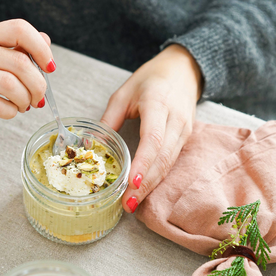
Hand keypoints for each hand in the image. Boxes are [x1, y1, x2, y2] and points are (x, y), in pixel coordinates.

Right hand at [0, 19, 54, 123]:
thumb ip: (15, 46)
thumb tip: (45, 41)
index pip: (18, 28)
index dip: (41, 48)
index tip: (50, 67)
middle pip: (18, 62)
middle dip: (38, 84)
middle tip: (39, 96)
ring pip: (8, 84)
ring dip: (25, 99)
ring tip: (24, 105)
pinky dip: (10, 111)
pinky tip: (10, 111)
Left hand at [101, 44, 202, 212]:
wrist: (183, 70)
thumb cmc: (151, 80)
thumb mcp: (124, 93)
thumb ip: (109, 118)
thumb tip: (89, 144)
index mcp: (158, 104)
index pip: (153, 138)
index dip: (143, 163)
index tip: (132, 184)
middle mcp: (176, 120)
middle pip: (163, 157)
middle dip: (146, 184)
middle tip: (127, 205)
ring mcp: (185, 130)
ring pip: (169, 163)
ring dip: (152, 185)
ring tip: (132, 203)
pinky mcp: (187, 138)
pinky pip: (172, 161)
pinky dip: (158, 177)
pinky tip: (144, 189)